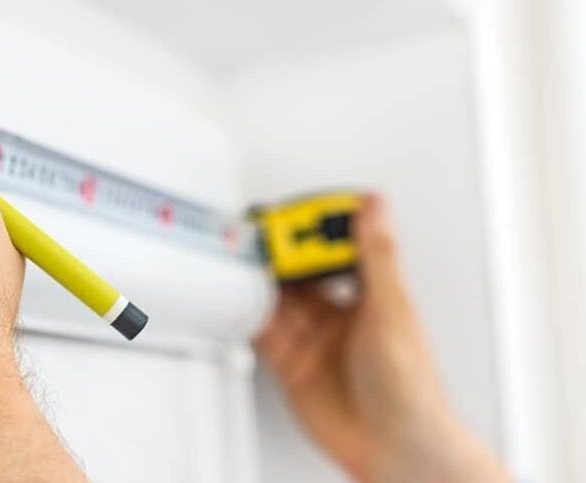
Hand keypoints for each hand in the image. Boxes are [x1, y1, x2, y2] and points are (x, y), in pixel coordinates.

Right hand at [254, 195, 508, 482]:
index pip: (341, 249)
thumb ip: (376, 257)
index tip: (301, 210)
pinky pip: (264, 332)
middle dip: (282, 252)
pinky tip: (242, 297)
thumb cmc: (410, 388)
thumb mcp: (391, 310)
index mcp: (372, 296)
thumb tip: (375, 206)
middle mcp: (341, 316)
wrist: (392, 446)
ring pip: (280, 299)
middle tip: (263, 233)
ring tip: (245, 258)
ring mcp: (315, 340)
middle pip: (303, 273)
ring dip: (263, 280)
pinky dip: (249, 314)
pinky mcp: (292, 364)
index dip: (320, 227)